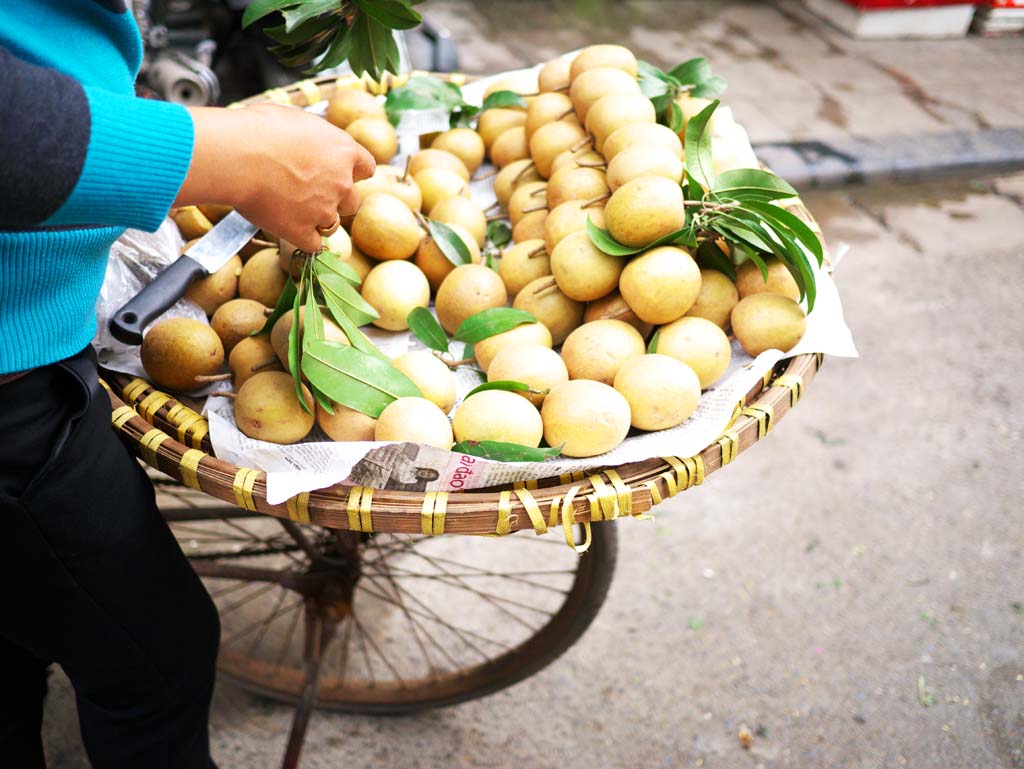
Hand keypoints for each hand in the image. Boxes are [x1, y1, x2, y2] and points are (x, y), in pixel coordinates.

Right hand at [176, 103, 375, 251]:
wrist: (236, 156)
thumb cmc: (258, 130)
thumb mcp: (295, 119)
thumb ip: (313, 137)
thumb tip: (309, 140)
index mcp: (343, 151)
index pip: (366, 167)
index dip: (353, 173)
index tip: (341, 174)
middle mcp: (341, 182)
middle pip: (352, 202)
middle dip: (336, 200)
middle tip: (311, 194)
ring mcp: (323, 210)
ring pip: (331, 225)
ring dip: (317, 220)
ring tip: (292, 209)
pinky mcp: (302, 231)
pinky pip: (313, 245)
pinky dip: (303, 240)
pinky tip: (291, 231)